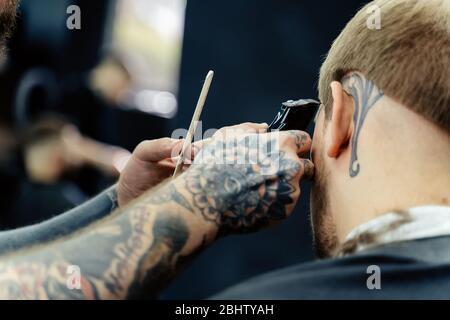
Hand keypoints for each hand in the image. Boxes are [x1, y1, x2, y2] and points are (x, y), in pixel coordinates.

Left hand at [117, 123, 268, 206]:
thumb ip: (160, 146)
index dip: (239, 132)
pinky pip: (220, 193)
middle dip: (252, 145)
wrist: (130, 204)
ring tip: (265, 159)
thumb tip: (186, 147)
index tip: (258, 128)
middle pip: (230, 153)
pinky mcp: (202, 200)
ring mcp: (203, 184)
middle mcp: (201, 167)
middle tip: (270, 139)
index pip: (218, 139)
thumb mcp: (143, 155)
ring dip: (246, 165)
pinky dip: (235, 188)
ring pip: (229, 172)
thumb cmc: (136, 176)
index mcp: (191, 152)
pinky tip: (250, 185)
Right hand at [173, 130, 313, 235]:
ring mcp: (290, 191)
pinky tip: (254, 202)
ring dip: (281, 186)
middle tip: (274, 172)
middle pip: (307, 165)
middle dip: (295, 168)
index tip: (286, 150)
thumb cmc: (216, 166)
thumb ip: (251, 129)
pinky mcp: (284, 211)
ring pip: (294, 187)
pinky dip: (273, 203)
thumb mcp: (229, 137)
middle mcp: (292, 167)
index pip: (304, 140)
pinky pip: (283, 204)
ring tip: (255, 189)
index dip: (295, 145)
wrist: (207, 201)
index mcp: (282, 144)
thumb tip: (263, 129)